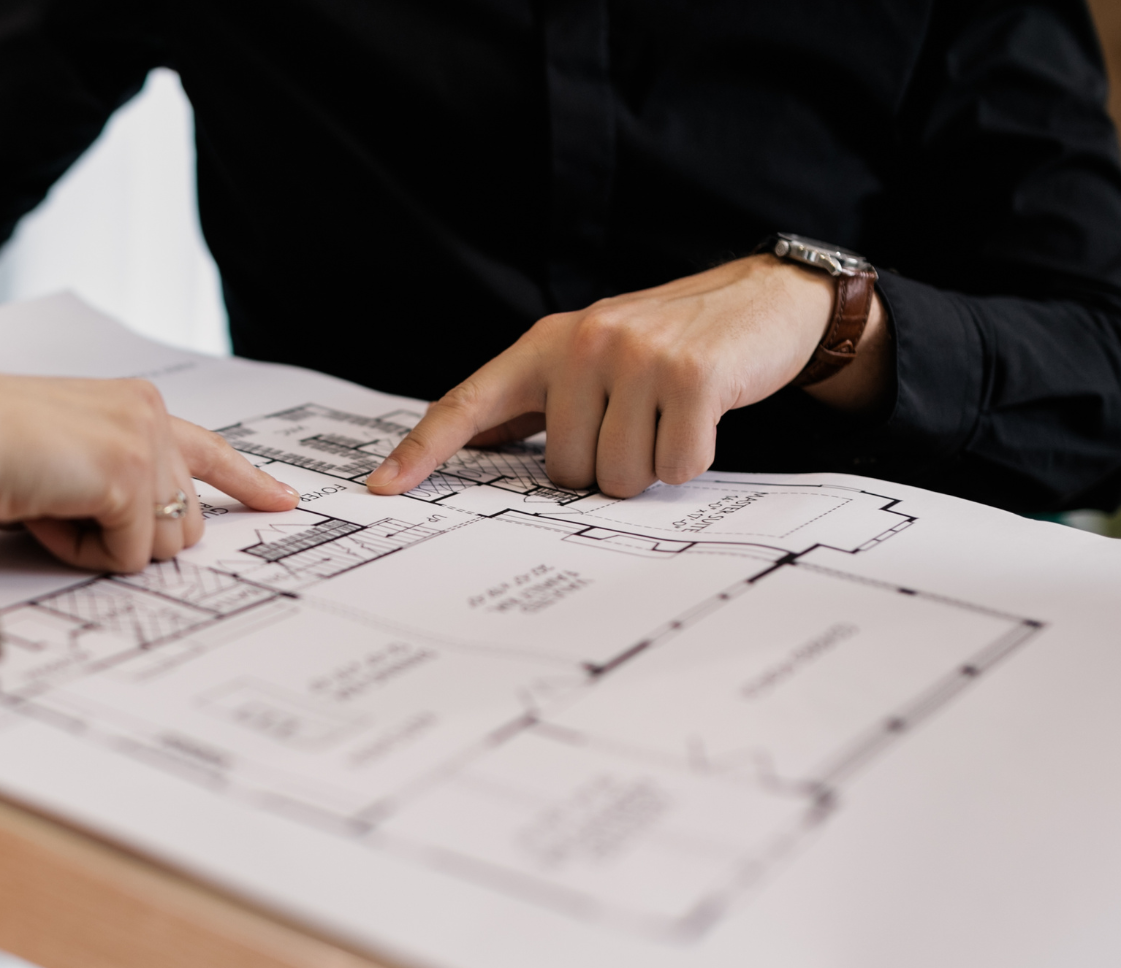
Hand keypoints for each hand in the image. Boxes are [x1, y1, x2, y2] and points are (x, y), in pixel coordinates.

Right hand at [0, 370, 299, 572]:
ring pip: (160, 544)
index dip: (247, 482)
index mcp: (131, 403)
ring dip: (100, 545)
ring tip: (47, 504)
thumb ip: (111, 477)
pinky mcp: (128, 476)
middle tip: (62, 511)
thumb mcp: (61, 457)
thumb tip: (151, 531)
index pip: (207, 450)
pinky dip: (79, 553)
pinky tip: (43, 512)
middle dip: (129, 538)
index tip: (282, 501)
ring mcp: (143, 442)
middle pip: (184, 522)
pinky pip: (126, 557)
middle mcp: (148, 413)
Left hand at [366, 255, 893, 498]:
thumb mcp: (590, 358)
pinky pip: (674, 467)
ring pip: (617, 477)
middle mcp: (582, 345)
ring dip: (651, 465)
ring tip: (670, 416)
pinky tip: (703, 419)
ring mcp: (636, 358)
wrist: (763, 301)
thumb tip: (468, 444)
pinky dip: (693, 460)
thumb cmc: (669, 343)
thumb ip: (533, 401)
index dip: (423, 450)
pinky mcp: (691, 378)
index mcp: (546, 345)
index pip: (468, 403)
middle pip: (562, 471)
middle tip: (640, 419)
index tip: (382, 487)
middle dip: (606, 464)